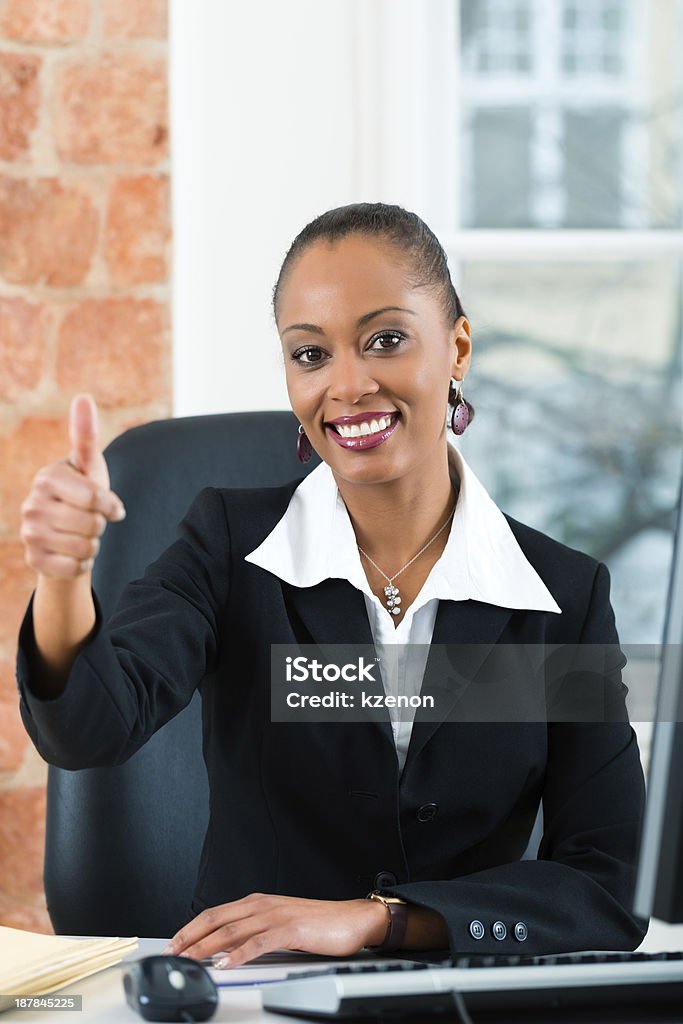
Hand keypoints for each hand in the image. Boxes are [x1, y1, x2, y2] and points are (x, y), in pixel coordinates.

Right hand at [20, 393, 125, 578]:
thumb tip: (83, 396)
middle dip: (100, 526)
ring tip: (82, 536)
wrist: (64, 535)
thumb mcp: (88, 466)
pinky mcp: (33, 560)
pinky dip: (82, 564)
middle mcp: (32, 504)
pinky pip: (75, 568)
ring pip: (85, 548)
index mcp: (48, 478)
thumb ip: (85, 436)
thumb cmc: (81, 494)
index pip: (94, 498)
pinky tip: (73, 554)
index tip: (113, 508)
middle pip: (91, 525)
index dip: (110, 506)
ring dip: (92, 545)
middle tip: (90, 522)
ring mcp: (29, 533)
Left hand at [162, 893, 389, 967]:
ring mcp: (276, 914)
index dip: (192, 928)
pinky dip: (239, 953)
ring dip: (207, 946)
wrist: (351, 920)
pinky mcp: (290, 928)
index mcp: (258, 902)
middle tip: (173, 953)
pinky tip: (226, 963)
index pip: (216, 913)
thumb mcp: (279, 925)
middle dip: (191, 936)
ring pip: (232, 930)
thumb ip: (254, 932)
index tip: (175, 943)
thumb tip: (226, 949)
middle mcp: (263, 904)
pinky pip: (259, 941)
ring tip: (190, 960)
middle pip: (217, 918)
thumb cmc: (318, 924)